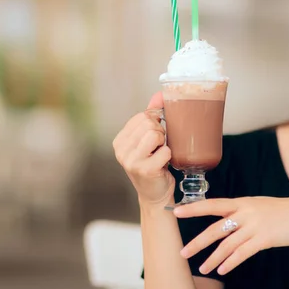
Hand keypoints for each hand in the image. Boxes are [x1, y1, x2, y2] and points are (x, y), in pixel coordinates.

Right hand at [113, 92, 174, 207]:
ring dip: (164, 142)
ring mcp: (132, 161)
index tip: (157, 136)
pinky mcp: (145, 169)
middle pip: (148, 123)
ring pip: (155, 133)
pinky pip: (165, 150)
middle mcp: (121, 150)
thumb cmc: (154, 165)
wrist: (155, 195)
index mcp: (120, 141)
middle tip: (159, 147)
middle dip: (160, 131)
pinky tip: (163, 164)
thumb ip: (152, 115)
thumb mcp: (148, 139)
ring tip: (160, 153)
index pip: (141, 116)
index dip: (155, 122)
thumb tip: (160, 93)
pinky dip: (169, 155)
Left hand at [173, 197, 288, 274]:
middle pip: (215, 229)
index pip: (213, 204)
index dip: (194, 208)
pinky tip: (222, 270)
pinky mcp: (265, 239)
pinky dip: (230, 262)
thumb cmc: (284, 211)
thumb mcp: (260, 205)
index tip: (176, 211)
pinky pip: (242, 253)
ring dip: (213, 258)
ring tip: (202, 269)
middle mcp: (246, 212)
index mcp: (243, 201)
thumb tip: (226, 219)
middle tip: (183, 252)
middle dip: (197, 242)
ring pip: (227, 245)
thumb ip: (243, 210)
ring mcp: (255, 225)